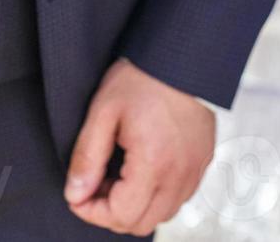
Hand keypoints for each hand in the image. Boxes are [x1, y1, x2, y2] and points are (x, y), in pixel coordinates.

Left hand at [65, 59, 215, 235]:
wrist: (182, 55)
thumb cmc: (144, 77)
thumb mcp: (103, 112)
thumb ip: (87, 157)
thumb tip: (76, 193)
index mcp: (154, 162)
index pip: (120, 215)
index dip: (92, 212)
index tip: (78, 195)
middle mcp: (180, 174)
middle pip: (141, 224)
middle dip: (111, 212)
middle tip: (96, 183)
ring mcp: (195, 170)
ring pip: (162, 215)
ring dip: (135, 206)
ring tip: (118, 175)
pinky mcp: (203, 163)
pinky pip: (178, 198)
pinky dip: (157, 195)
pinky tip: (141, 169)